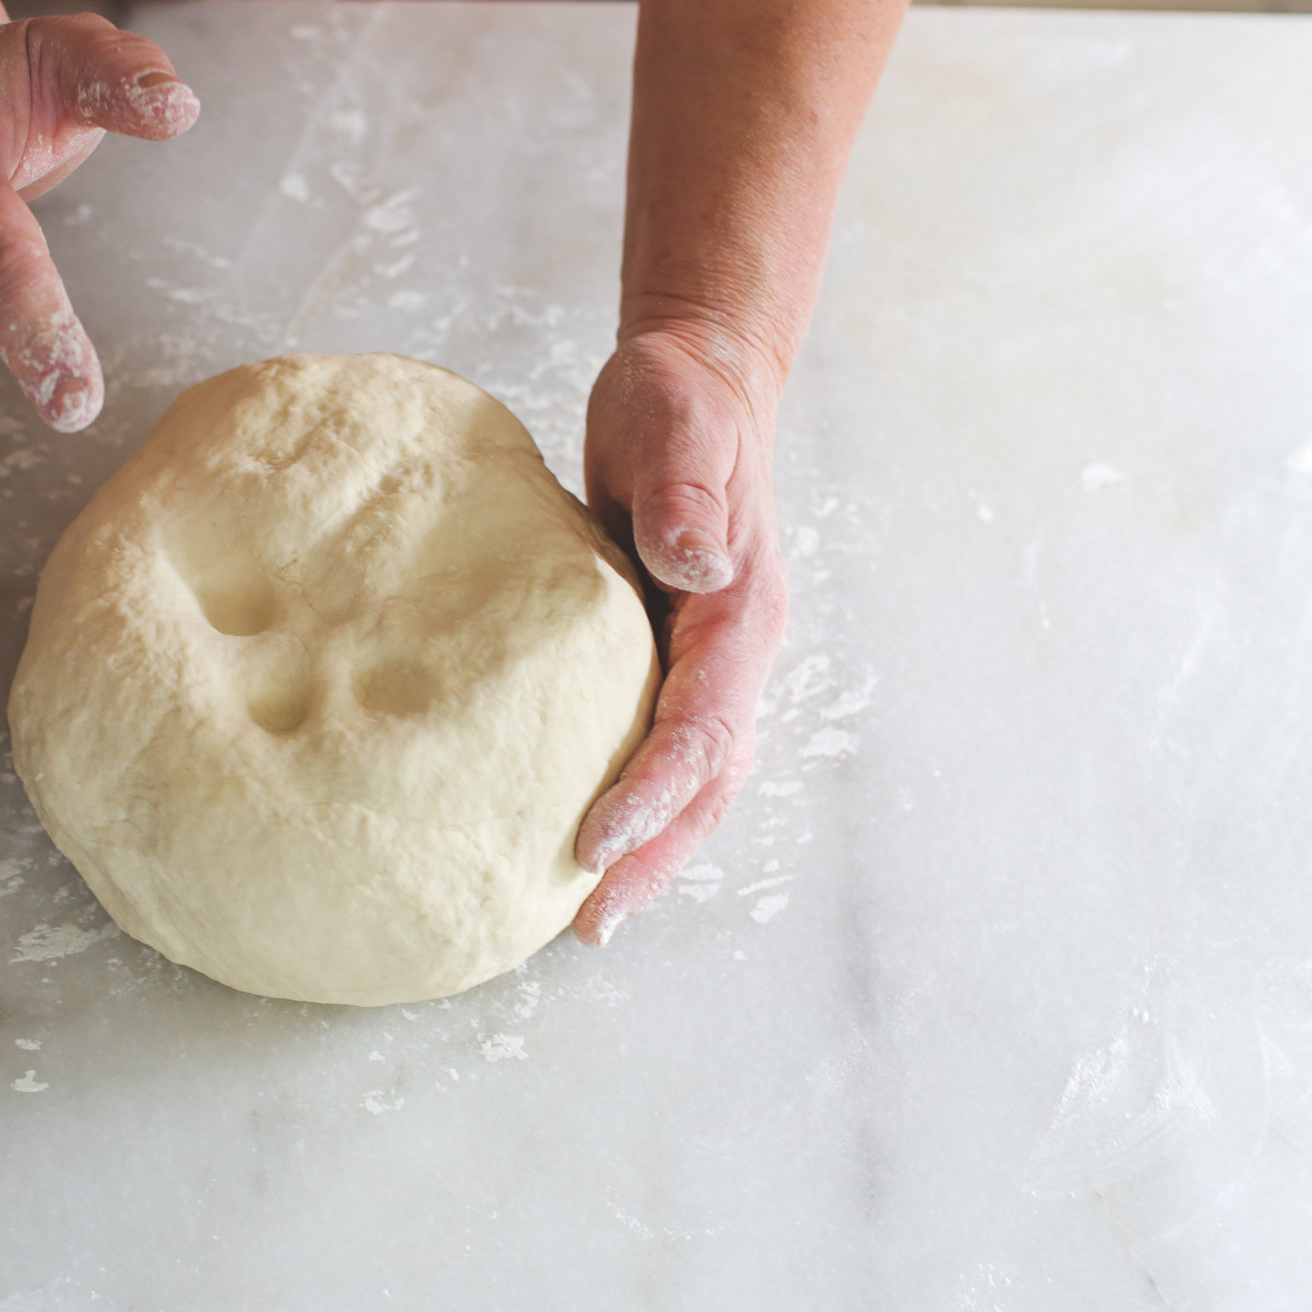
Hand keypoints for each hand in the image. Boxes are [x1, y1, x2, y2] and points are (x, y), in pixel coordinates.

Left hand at [573, 325, 790, 943]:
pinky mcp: (665, 659)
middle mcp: (732, 654)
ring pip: (691, 781)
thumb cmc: (681, 407)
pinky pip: (657, 748)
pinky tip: (572, 839)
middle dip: (657, 858)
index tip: (596, 843)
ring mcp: (704, 663)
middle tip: (591, 925)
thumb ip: (688, 496)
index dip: (655, 792)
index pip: (704, 727)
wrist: (697, 387)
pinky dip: (629, 802)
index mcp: (739, 615)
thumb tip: (695, 563)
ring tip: (584, 915)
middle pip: (709, 784)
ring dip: (649, 849)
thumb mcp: (679, 431)